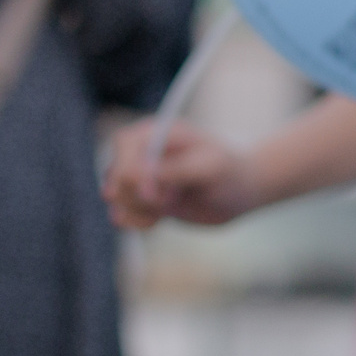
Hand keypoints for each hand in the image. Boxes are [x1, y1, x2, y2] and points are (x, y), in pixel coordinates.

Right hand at [102, 118, 259, 228]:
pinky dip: (134, 222)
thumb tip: (141, 178)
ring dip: (135, 210)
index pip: (124, 145)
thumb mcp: (209, 168)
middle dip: (135, 194)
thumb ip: (174, 171)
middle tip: (166, 202)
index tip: (154, 194)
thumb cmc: (230, 172)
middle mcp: (143, 153)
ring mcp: (140, 177)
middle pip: (114, 173)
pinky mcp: (142, 200)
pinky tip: (157, 222)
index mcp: (157, 133)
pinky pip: (121, 213)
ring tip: (163, 212)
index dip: (131, 171)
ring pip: (114, 196)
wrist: (241, 192)